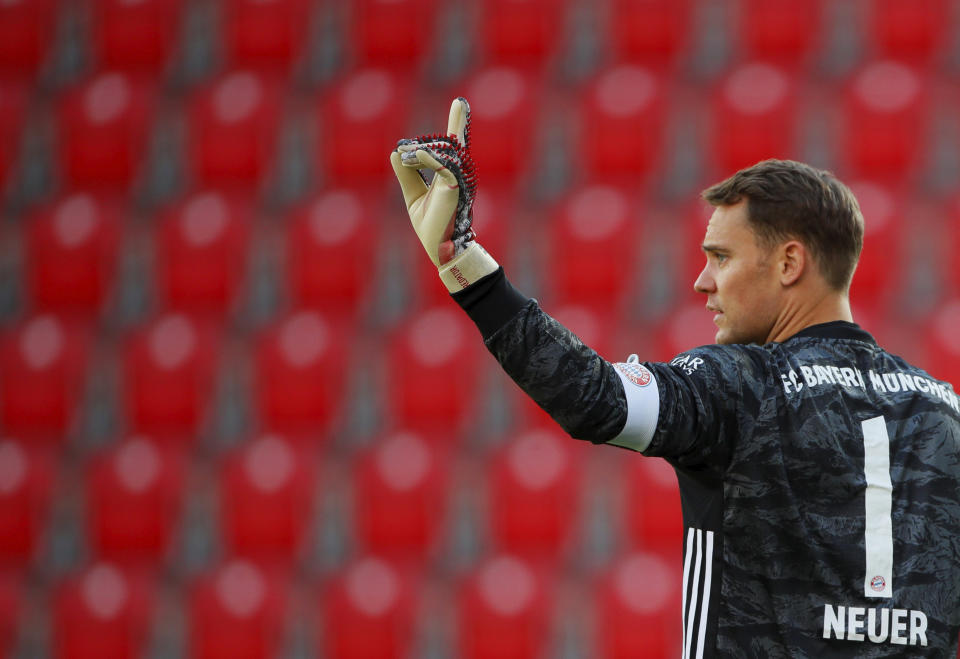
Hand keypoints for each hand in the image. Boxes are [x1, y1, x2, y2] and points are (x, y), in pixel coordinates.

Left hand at [390, 97, 476, 266]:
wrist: (440, 249)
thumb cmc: (432, 225)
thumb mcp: (413, 196)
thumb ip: (406, 175)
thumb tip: (395, 152)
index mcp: (450, 175)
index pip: (452, 145)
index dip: (457, 124)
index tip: (460, 103)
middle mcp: (457, 175)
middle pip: (453, 144)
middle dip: (444, 131)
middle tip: (416, 139)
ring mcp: (458, 181)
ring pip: (446, 153)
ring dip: (424, 149)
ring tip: (406, 152)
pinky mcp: (455, 190)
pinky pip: (444, 168)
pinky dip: (430, 159)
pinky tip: (418, 153)